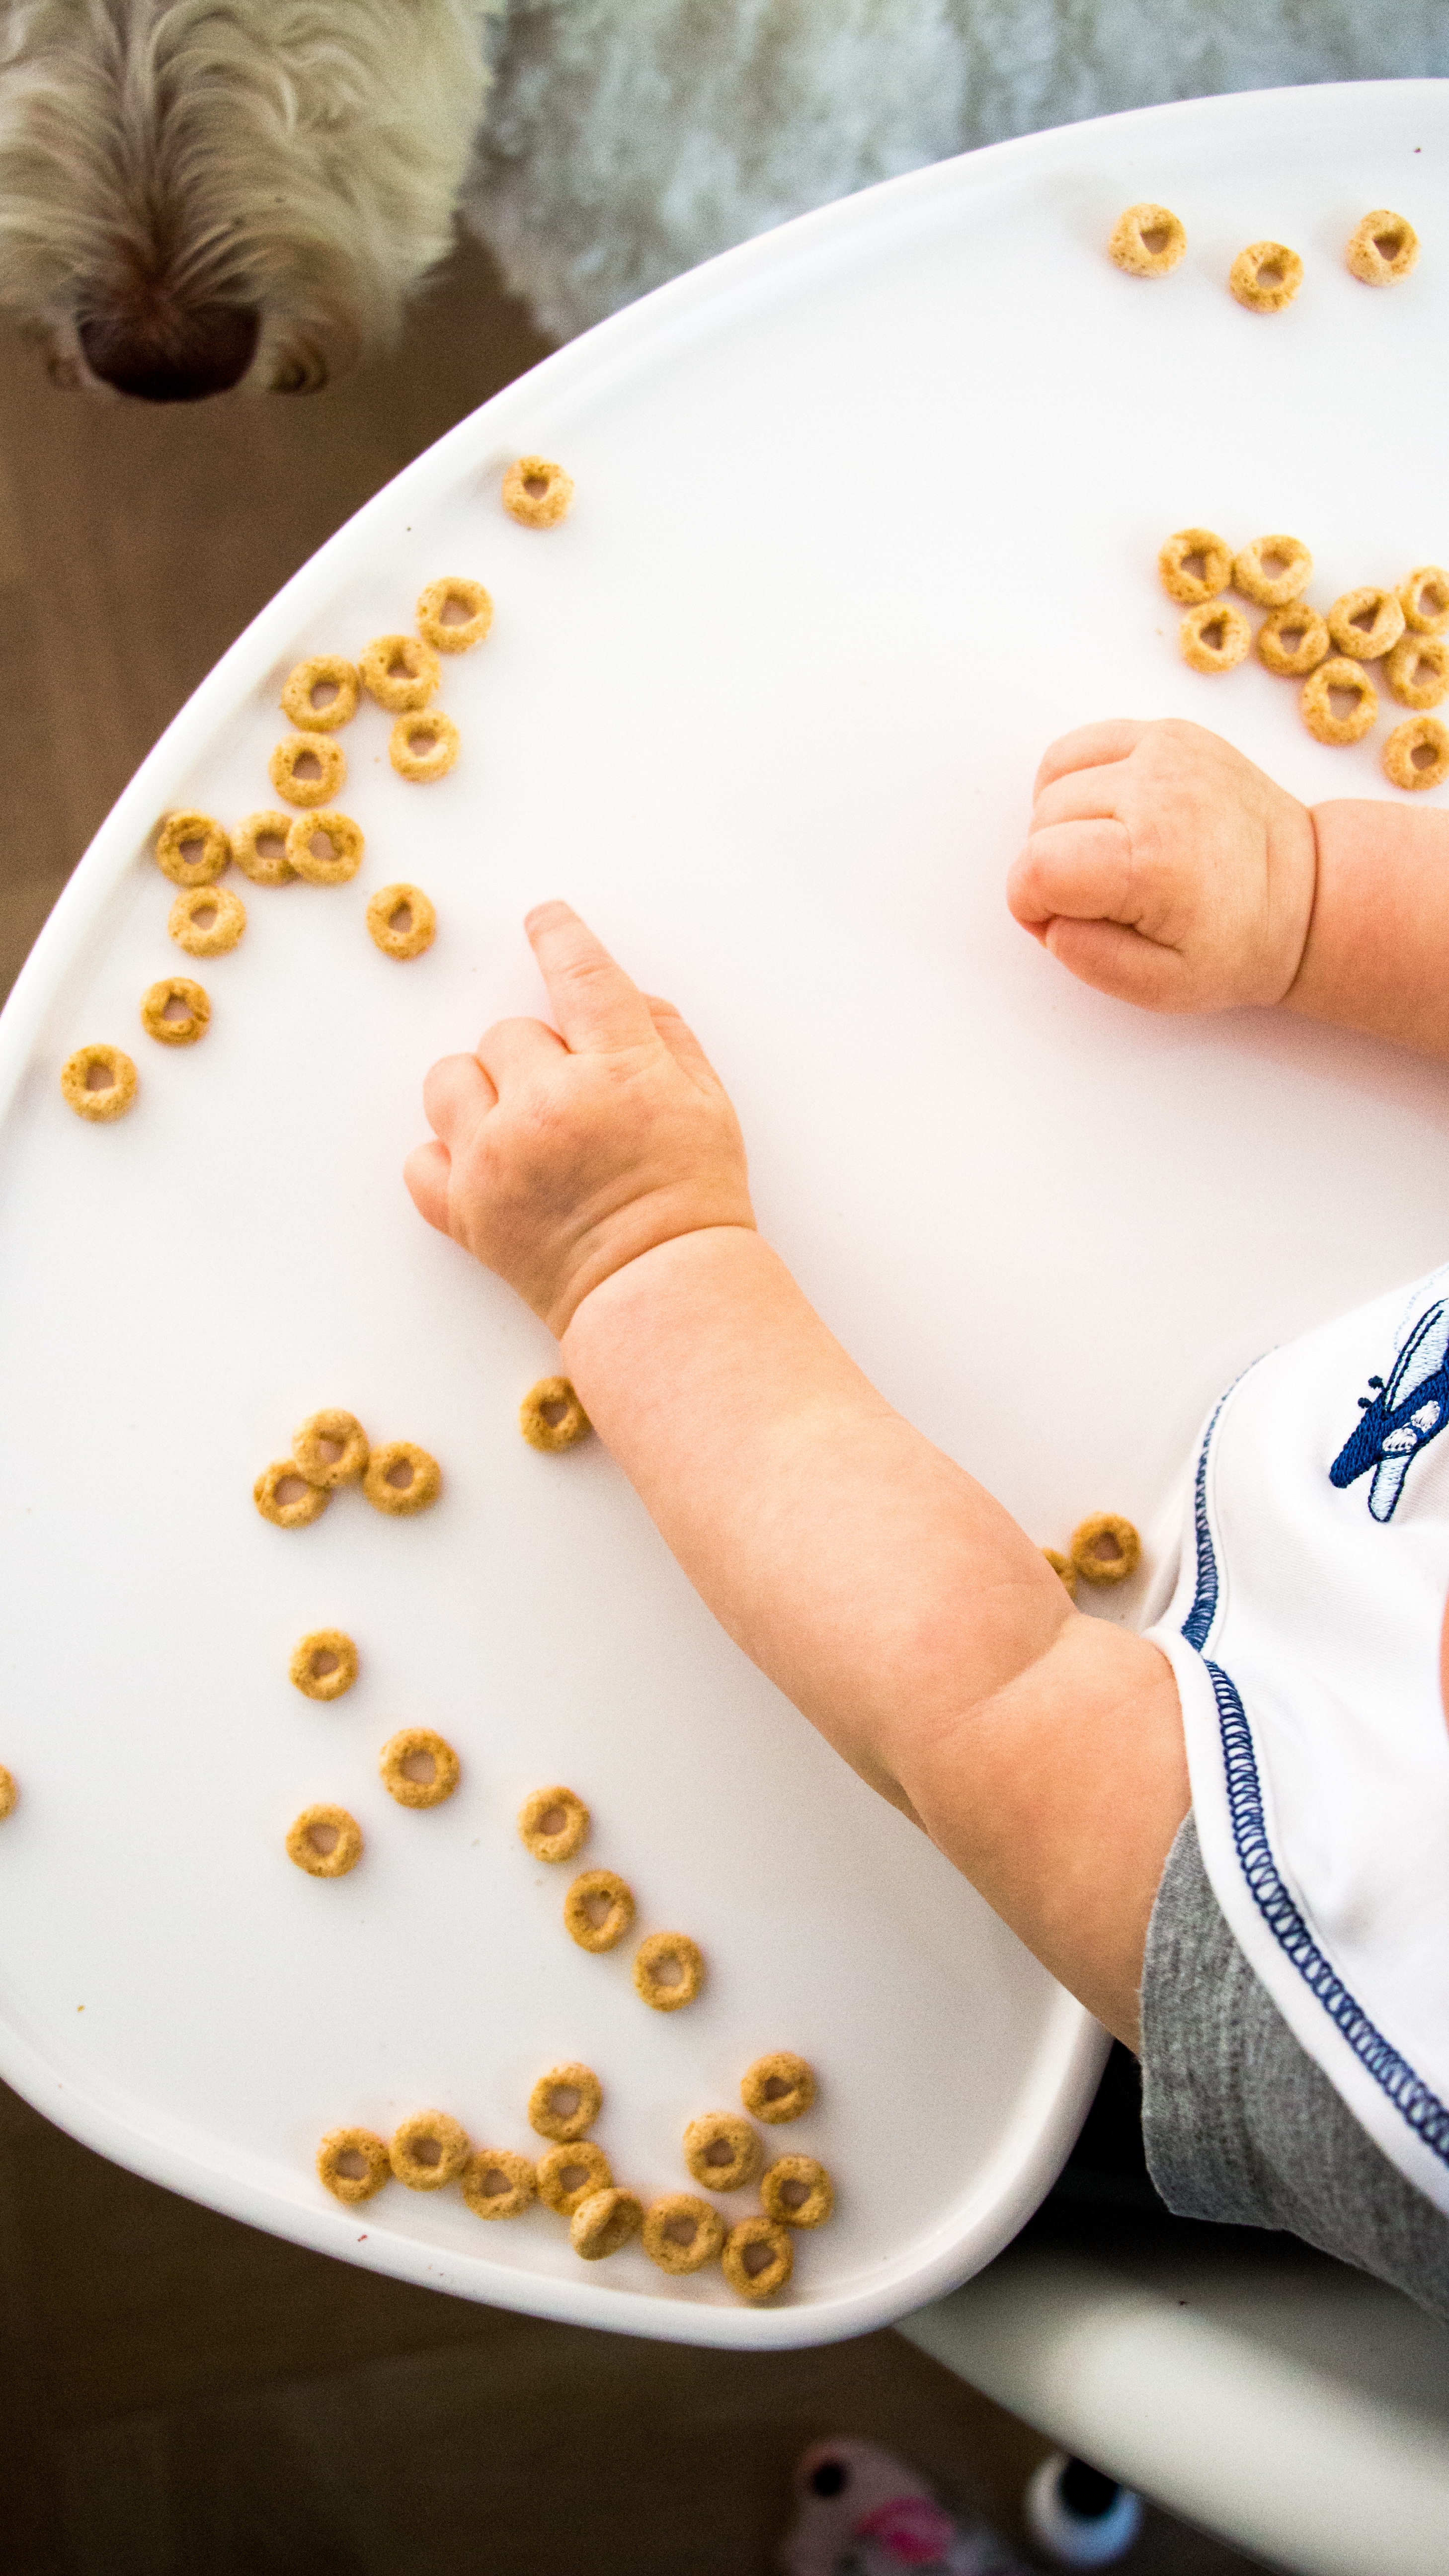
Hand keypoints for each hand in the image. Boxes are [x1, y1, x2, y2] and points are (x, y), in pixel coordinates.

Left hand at [404, 902, 754, 1334]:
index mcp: (618, 1073)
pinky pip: (421, 1154)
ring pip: (451, 1079)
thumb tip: (620, 994)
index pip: (579, 974)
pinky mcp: (462, 1211)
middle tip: (574, 1102)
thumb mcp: (709, 1103)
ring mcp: (496, 1161)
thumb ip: (666, 1036)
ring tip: (521, 1128)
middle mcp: (548, 1109)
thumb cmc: (691, 1200)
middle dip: (537, 1056)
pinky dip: (449, 1156)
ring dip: (481, 1093)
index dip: (559, 936)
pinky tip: (491, 1169)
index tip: (545, 919)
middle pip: (507, 1032)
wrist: (660, 1295)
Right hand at [1006, 717, 1317, 1012]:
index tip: (1062, 922)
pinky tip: (1107, 815)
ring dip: (1058, 823)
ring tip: (1102, 854)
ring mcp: (1165, 751)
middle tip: (1095, 898)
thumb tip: (1048, 917)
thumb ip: (1089, 958)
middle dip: (1047, 868)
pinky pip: (1083, 746)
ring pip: (1053, 779)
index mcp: (1154, 860)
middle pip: (1041, 823)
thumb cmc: (1239, 944)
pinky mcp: (1169, 733)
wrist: (1308, 890)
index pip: (1038, 867)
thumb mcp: (1162, 987)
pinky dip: (1076, 781)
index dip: (1031, 904)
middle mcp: (1157, 791)